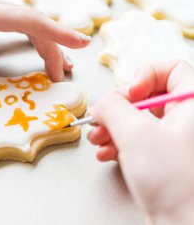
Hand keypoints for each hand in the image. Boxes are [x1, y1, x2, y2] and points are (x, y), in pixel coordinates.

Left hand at [0, 0, 89, 115]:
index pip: (24, 19)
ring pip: (29, 19)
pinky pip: (18, 20)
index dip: (55, 32)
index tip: (80, 43)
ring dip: (48, 41)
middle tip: (62, 75)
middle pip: (33, 21)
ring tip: (59, 66)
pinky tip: (40, 47)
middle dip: (54, 46)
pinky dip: (34, 35)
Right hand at [88, 61, 193, 223]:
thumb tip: (102, 101)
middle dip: (118, 108)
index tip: (129, 93)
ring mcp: (177, 139)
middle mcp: (188, 120)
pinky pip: (139, 140)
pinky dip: (119, 143)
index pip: (172, 70)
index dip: (145, 76)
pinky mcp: (165, 157)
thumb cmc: (176, 184)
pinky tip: (106, 153)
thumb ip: (113, 108)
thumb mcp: (136, 135)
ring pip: (140, 120)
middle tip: (102, 117)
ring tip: (97, 138)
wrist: (183, 224)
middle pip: (148, 97)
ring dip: (113, 127)